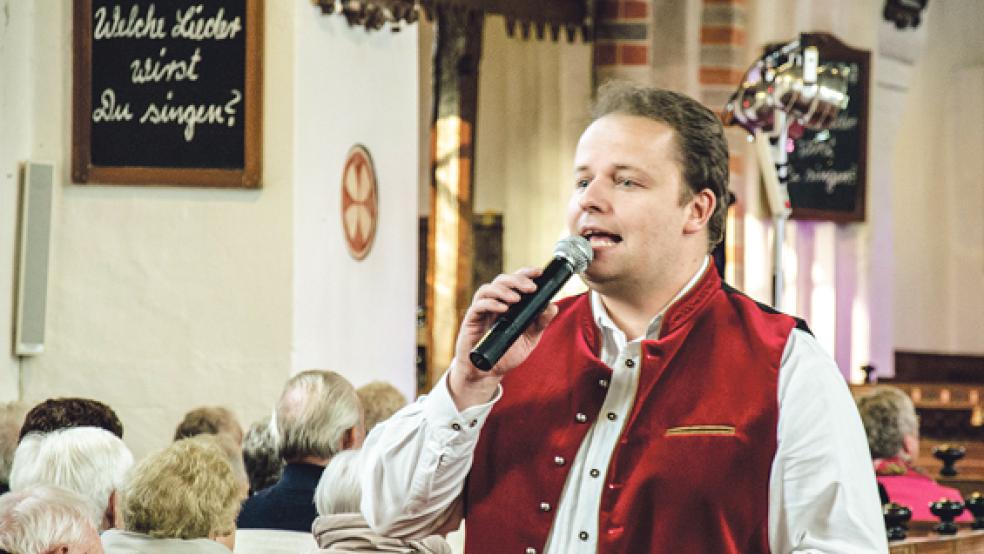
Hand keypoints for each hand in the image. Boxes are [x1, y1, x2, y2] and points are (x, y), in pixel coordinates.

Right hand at [447, 267, 558, 409]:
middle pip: (502, 280)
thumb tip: (552, 306)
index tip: (539, 272)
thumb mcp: (530, 339)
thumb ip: (540, 323)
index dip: (525, 273)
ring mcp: (482, 311)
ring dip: (503, 290)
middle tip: (531, 288)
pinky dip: (491, 303)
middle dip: (517, 280)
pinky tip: (503, 308)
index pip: (515, 281)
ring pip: (488, 289)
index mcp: (508, 303)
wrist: (487, 372)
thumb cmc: (507, 353)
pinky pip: (478, 306)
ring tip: (516, 299)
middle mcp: (494, 303)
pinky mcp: (471, 320)